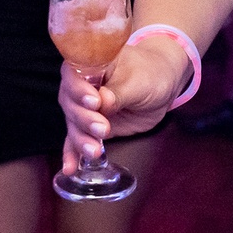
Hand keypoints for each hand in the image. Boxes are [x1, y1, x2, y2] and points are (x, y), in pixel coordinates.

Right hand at [58, 41, 187, 172]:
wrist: (161, 83)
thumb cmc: (149, 73)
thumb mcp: (138, 80)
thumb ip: (119, 92)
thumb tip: (103, 102)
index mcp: (90, 64)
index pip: (73, 74)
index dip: (78, 89)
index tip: (95, 102)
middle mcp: (82, 85)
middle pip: (70, 102)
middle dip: (84, 119)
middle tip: (103, 129)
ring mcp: (85, 108)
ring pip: (74, 124)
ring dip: (80, 139)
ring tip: (95, 152)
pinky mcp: (91, 127)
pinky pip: (77, 139)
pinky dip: (73, 153)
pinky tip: (70, 168)